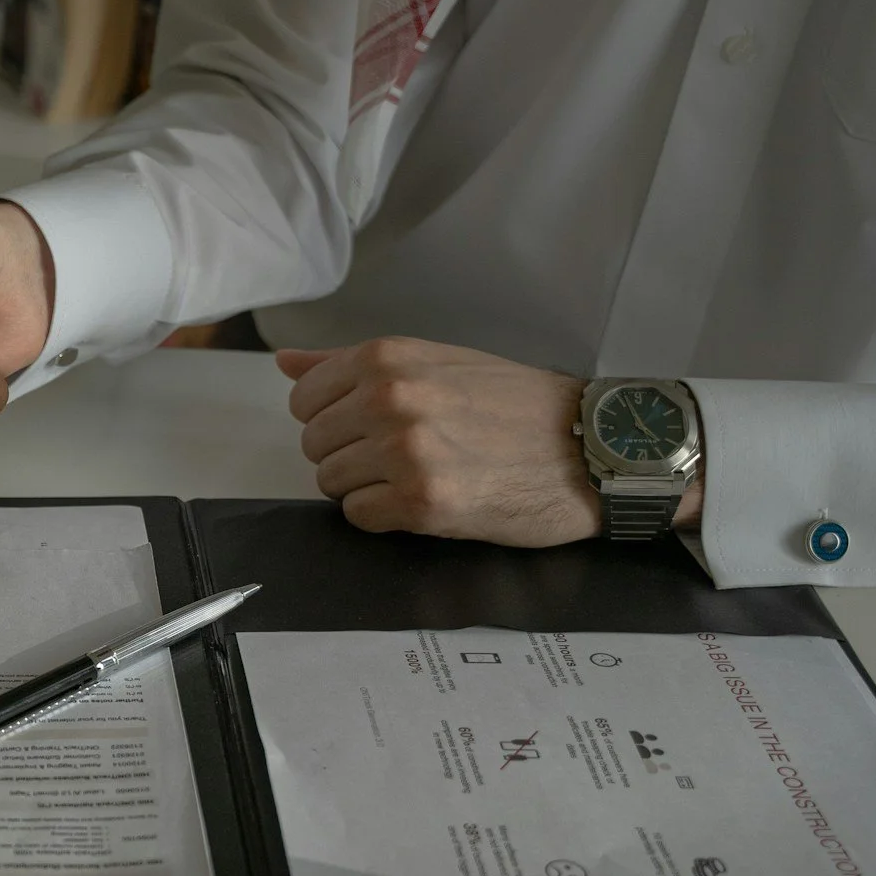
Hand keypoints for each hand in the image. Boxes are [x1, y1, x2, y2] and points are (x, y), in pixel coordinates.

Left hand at [279, 337, 700, 544]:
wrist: (590, 448)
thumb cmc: (517, 405)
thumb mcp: (436, 363)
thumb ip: (352, 364)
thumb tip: (285, 363)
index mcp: (388, 358)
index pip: (304, 399)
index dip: (334, 420)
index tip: (373, 427)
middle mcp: (390, 399)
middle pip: (315, 445)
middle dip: (350, 456)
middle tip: (405, 457)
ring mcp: (404, 452)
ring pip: (332, 483)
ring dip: (368, 489)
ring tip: (421, 477)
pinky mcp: (421, 503)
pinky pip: (359, 517)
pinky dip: (385, 517)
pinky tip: (427, 502)